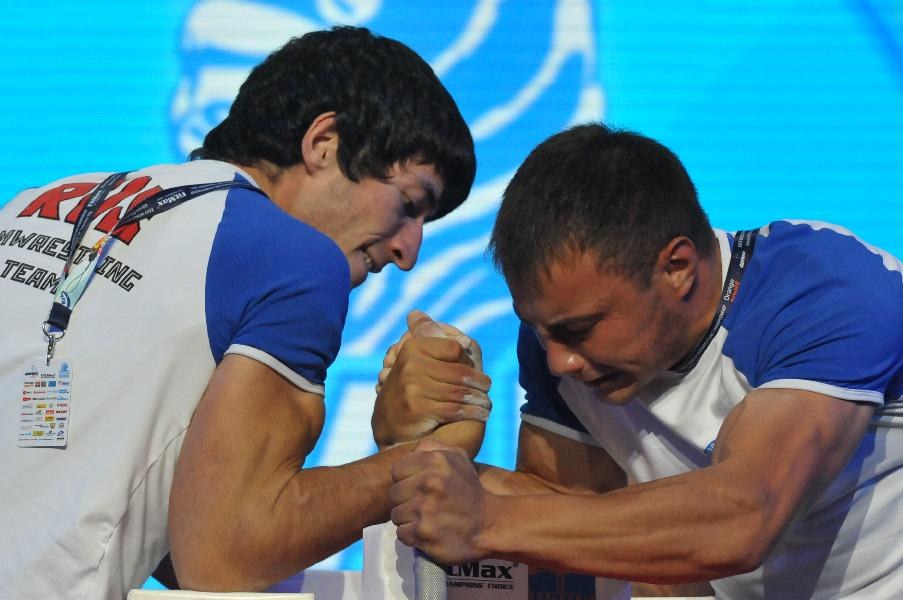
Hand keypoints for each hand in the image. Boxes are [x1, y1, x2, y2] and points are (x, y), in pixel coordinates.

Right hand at [372, 311, 490, 450]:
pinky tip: (481, 415)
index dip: (468, 357)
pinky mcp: (417, 408)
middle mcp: (410, 365)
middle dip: (478, 382)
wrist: (389, 423)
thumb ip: (429, 341)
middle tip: (488, 386)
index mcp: (412, 348)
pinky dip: (472, 413)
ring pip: (458, 392)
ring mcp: (412, 387)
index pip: (453, 348)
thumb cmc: (411, 388)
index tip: (478, 366)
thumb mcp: (416, 361)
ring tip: (486, 402)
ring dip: (478, 399)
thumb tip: (432, 322)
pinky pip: (454, 409)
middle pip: (459, 372)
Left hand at [390, 439, 491, 564]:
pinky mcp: (423, 532)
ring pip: (396, 514)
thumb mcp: (457, 458)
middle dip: (406, 500)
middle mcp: (429, 482)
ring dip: (408, 519)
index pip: (397, 470)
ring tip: (427, 518)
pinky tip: (427, 531)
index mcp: (435, 461)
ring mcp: (425, 508)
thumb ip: (431, 447)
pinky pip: (401, 533)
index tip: (419, 488)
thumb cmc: (468, 489)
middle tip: (424, 505)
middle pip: (394, 494)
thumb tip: (411, 450)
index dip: (406, 480)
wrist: (488, 524)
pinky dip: (412, 535)